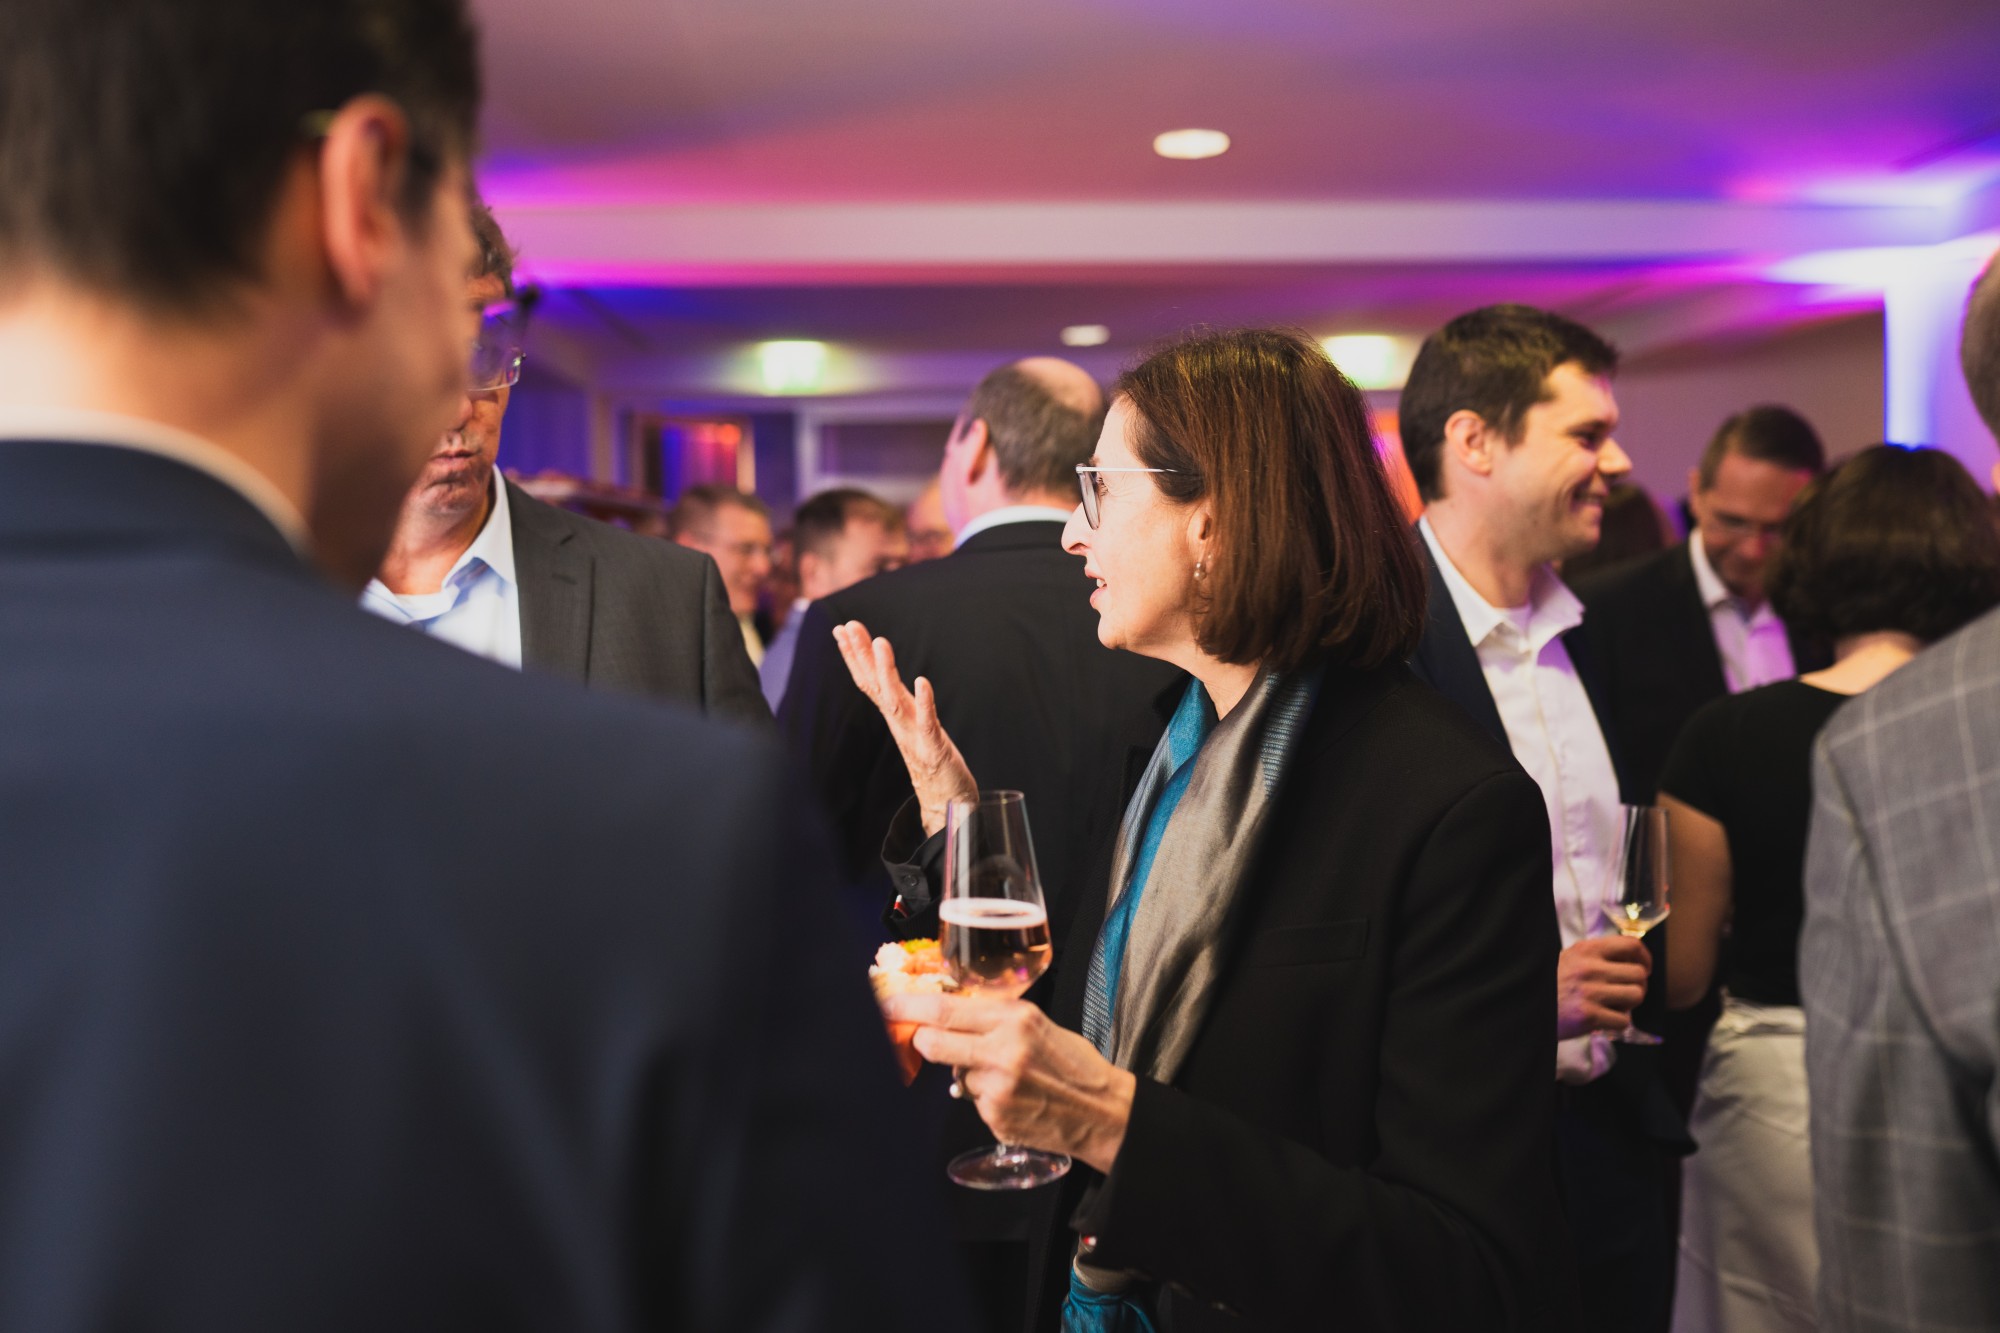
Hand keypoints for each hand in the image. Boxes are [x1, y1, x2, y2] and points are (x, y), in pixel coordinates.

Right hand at [832, 620, 976, 836]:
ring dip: (886, 672)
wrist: (946, 805)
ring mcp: (914, 737)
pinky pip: (927, 723)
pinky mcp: (934, 750)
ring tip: (881, 642)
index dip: (855, 656)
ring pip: (894, 701)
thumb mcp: (914, 726)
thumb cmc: (933, 763)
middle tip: (849, 626)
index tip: (841, 629)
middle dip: (861, 655)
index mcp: (895, 716)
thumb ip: (902, 703)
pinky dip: (924, 702)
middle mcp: (899, 724)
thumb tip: (888, 680)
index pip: (869, 682)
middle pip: (874, 685)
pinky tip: (921, 681)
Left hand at [881, 991, 1136, 1173]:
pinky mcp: (996, 1118)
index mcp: (1014, 1019)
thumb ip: (995, 1019)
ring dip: (969, 1076)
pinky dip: (987, 1101)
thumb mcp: (1039, 1024)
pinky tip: (1015, 1100)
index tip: (886, 1006)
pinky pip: (974, 1103)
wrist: (1104, 1112)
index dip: (908, 1007)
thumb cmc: (1073, 1065)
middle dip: (924, 1042)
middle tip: (927, 1042)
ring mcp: (997, 1088)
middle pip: (933, 1043)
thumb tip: (949, 1017)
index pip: (945, 1009)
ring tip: (1008, 1079)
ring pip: (955, 1076)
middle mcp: (1002, 1051)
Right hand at [1556, 935, 1651, 1039]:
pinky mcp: (1589, 1016)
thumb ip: (1597, 956)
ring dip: (1629, 1005)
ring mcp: (1590, 992)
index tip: (1644, 968)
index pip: (1631, 944)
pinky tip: (1603, 1020)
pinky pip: (1624, 1020)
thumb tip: (1632, 959)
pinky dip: (1617, 1024)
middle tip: (1626, 994)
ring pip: (1636, 995)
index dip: (1645, 958)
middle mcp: (1589, 968)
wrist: (1527, 1008)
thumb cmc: (1552, 985)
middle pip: (1639, 974)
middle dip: (1638, 986)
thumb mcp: (1570, 959)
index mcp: (1586, 950)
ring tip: (1614, 1006)